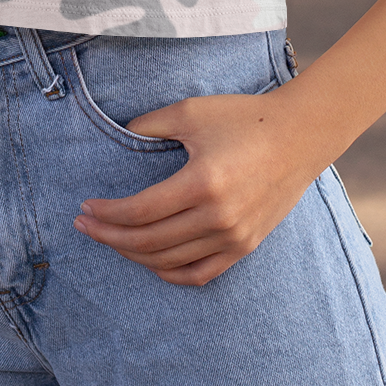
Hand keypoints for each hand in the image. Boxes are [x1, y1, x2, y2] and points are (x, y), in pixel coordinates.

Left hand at [73, 87, 315, 286]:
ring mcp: (234, 237)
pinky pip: (199, 274)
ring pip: (169, 262)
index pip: (141, 212)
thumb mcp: (192, 111)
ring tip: (110, 238)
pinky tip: (149, 262)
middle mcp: (219, 217)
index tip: (85, 207)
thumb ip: (149, 124)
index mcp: (203, 182)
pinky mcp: (245, 246)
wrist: (300, 135)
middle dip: (109, 236)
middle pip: (149, 242)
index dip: (107, 213)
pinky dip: (170, 273)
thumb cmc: (244, 118)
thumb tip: (118, 136)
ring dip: (132, 255)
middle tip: (85, 225)